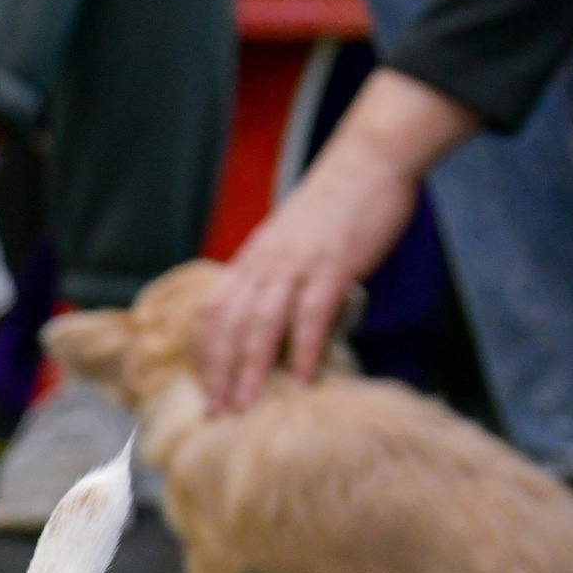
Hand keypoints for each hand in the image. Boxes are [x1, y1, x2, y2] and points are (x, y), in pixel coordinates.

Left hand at [194, 70, 478, 414]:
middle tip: (214, 413)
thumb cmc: (333, 205)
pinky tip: (300, 378)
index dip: (204, 352)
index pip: (212, 311)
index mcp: (252, 258)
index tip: (204, 386)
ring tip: (244, 405)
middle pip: (228, 325)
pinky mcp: (332, 264)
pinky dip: (302, 348)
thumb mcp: (289, 241)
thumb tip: (273, 321)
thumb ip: (276, 277)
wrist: (368, 159)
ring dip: (250, 369)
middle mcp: (264, 263)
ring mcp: (296, 264)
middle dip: (218, 372)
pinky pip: (311, 313)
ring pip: (260, 324)